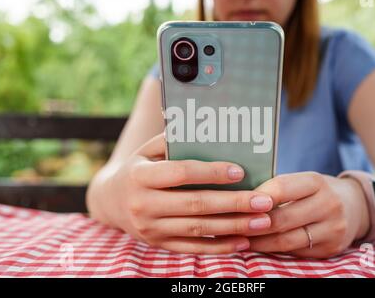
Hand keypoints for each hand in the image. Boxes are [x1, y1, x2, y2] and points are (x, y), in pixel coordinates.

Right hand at [87, 133, 274, 254]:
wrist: (110, 202)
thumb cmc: (138, 169)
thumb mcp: (147, 150)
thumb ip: (172, 138)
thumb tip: (205, 125)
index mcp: (140, 176)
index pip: (181, 173)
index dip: (211, 172)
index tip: (240, 171)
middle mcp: (143, 204)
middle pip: (195, 204)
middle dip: (233, 203)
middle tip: (264, 200)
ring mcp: (151, 228)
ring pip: (198, 228)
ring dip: (234, 226)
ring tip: (262, 220)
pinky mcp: (159, 244)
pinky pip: (193, 248)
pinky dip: (220, 247)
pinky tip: (243, 241)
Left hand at [246, 172, 369, 257]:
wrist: (356, 207)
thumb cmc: (317, 191)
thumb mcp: (304, 181)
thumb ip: (279, 187)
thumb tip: (241, 196)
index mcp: (317, 182)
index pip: (282, 188)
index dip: (257, 197)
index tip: (237, 202)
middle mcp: (328, 205)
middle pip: (282, 219)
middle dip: (253, 224)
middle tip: (230, 225)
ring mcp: (332, 229)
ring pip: (287, 240)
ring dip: (259, 241)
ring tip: (239, 239)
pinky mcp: (330, 249)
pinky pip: (295, 252)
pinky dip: (273, 250)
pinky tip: (259, 246)